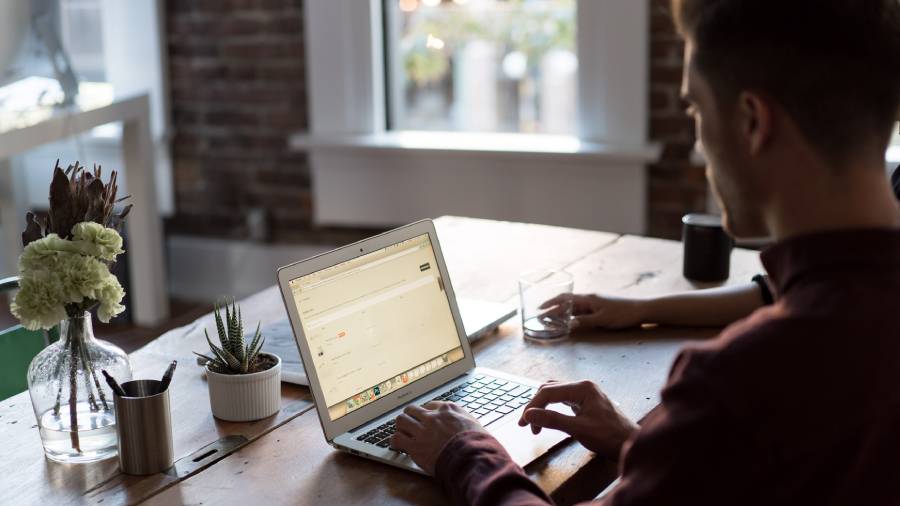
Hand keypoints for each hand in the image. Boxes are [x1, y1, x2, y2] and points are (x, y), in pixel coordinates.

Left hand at [391, 402, 486, 474]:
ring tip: (402, 432)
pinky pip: (397, 438)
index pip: (430, 405)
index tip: (425, 418)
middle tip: (410, 424)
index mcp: (447, 409)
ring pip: (401, 421)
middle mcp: (432, 417)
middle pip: (412, 410)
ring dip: (401, 427)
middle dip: (410, 416)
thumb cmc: (477, 443)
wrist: (471, 456)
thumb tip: (463, 423)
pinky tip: (397, 445)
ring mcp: (422, 431)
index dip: (426, 412)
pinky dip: (395, 441)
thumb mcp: (474, 423)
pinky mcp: (415, 446)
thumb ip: (464, 420)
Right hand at [518, 380, 636, 456]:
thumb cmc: (610, 437)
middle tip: (527, 425)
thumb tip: (529, 415)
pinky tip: (549, 418)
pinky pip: (563, 399)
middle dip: (536, 406)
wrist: (631, 444)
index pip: (548, 392)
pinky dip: (552, 408)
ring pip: (555, 393)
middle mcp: (583, 386)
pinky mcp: (586, 401)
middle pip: (549, 389)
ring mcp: (585, 393)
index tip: (524, 424)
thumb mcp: (578, 429)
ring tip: (535, 423)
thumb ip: (552, 420)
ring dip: (543, 406)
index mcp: (582, 388)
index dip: (532, 407)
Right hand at [540, 293, 647, 329]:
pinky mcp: (600, 307)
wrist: (641, 310)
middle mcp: (589, 299)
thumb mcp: (602, 320)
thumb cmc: (622, 314)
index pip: (565, 299)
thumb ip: (585, 321)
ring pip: (573, 306)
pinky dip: (571, 314)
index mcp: (588, 299)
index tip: (539, 309)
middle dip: (553, 307)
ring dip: (561, 311)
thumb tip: (568, 324)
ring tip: (551, 318)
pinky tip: (569, 319)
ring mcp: (594, 303)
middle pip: (566, 301)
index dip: (551, 303)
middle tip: (541, 315)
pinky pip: (581, 310)